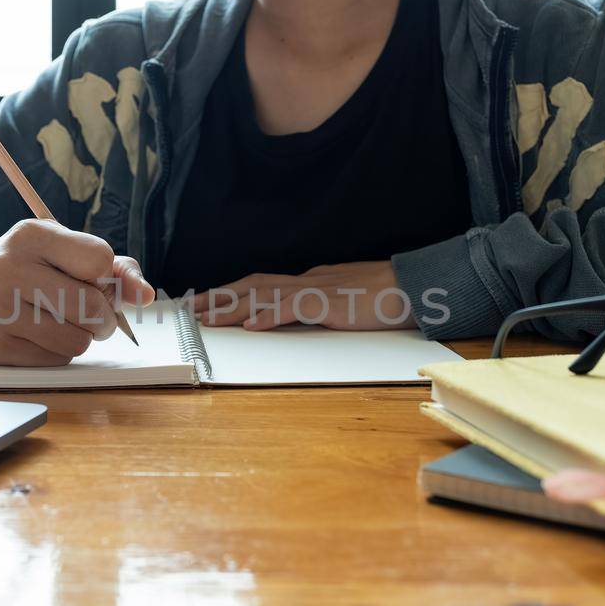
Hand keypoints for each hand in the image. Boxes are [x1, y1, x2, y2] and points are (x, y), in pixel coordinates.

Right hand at [0, 219, 154, 365]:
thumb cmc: (30, 271)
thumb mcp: (65, 253)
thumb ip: (116, 269)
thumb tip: (146, 296)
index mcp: (30, 235)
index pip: (98, 258)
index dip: (105, 276)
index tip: (91, 279)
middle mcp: (8, 268)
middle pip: (91, 305)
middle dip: (103, 317)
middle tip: (94, 315)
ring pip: (78, 339)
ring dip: (82, 337)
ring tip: (62, 323)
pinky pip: (57, 359)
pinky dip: (59, 352)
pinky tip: (40, 337)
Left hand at [188, 261, 416, 330]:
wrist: (413, 287)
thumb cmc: (384, 296)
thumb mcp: (343, 298)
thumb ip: (319, 302)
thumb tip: (296, 310)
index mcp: (309, 280)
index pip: (260, 283)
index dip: (230, 291)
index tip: (206, 302)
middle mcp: (307, 280)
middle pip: (252, 285)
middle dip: (219, 296)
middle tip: (191, 308)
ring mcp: (318, 290)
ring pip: (265, 295)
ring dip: (233, 307)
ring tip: (207, 318)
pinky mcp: (331, 304)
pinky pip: (294, 308)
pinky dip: (270, 316)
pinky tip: (251, 325)